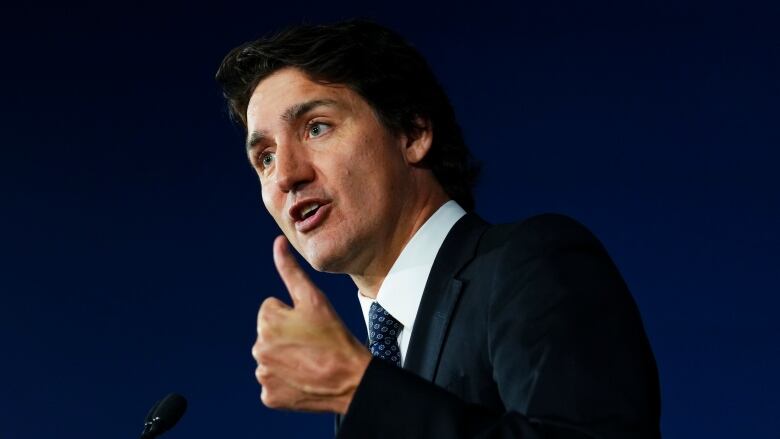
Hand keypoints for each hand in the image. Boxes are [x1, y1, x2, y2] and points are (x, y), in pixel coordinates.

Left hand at [252, 236, 371, 413]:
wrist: (350, 380)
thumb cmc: (335, 336)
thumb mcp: (314, 298)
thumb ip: (290, 270)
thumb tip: (277, 242)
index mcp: (266, 321)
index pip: (272, 309)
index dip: (293, 316)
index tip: (310, 326)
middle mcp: (258, 348)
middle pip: (270, 334)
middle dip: (287, 336)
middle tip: (313, 344)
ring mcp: (263, 375)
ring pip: (272, 358)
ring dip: (287, 358)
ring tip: (311, 361)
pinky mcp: (269, 397)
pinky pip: (274, 382)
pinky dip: (286, 382)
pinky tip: (304, 379)